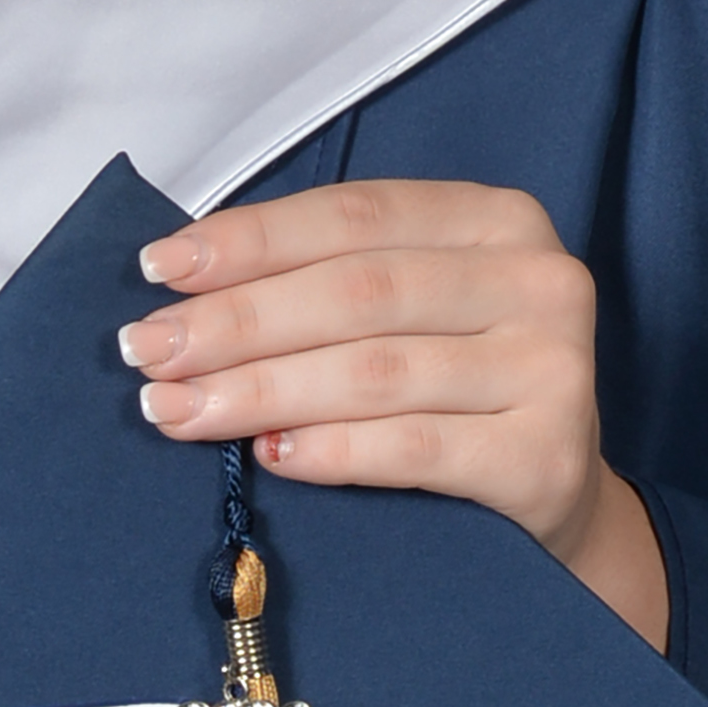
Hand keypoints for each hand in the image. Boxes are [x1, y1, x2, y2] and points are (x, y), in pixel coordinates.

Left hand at [122, 179, 667, 650]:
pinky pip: (417, 449)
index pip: (353, 216)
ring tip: (178, 410)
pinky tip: (270, 456)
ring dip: (260, 390)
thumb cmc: (457, 381)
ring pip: (376, 371)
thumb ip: (328, 279)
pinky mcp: (548, 456)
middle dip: (237, 321)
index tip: (159, 268)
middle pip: (358, 291)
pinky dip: (334, 450)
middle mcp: (536, 278)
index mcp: (494, 218)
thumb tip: (185, 290)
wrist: (558, 490)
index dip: (251, 239)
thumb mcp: (413, 306)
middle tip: (149, 351)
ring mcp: (552, 367)